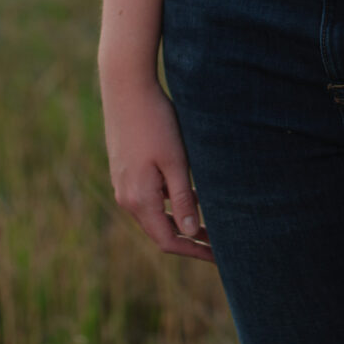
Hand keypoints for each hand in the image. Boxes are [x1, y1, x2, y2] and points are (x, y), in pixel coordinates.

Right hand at [102, 70, 212, 262]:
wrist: (125, 87)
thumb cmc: (154, 121)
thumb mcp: (175, 161)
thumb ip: (182, 199)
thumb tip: (191, 233)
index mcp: (139, 200)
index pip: (169, 241)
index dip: (195, 251)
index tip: (220, 256)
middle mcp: (126, 197)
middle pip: (160, 231)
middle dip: (190, 239)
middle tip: (220, 242)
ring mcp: (123, 183)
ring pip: (155, 213)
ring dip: (180, 219)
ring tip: (212, 219)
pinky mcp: (124, 169)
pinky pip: (149, 197)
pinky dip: (170, 201)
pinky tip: (191, 191)